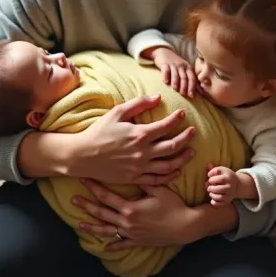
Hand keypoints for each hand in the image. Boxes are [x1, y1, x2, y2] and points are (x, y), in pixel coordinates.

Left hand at [73, 179, 194, 247]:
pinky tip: (104, 246)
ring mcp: (130, 233)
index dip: (94, 187)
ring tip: (79, 223)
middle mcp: (126, 221)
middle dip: (87, 205)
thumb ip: (143, 181)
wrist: (185, 226)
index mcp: (130, 207)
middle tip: (73, 199)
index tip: (84, 180)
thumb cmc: (173, 206)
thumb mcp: (158, 189)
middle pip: (102, 212)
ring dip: (92, 226)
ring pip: (107, 230)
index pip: (107, 196)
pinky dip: (113, 245)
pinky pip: (122, 244)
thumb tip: (131, 171)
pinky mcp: (137, 241)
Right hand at [75, 94, 194, 185]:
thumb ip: (139, 104)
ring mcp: (140, 167)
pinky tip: (176, 170)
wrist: (82, 156)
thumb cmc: (98, 132)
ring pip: (169, 165)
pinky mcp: (135, 178)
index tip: (182, 113)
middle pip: (173, 145)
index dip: (177, 119)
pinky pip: (158, 179)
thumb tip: (158, 97)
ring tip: (192, 151)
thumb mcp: (117, 113)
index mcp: (139, 134)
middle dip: (186, 137)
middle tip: (193, 132)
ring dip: (183, 158)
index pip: (166, 126)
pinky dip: (170, 176)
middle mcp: (143, 152)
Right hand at [152, 48, 196, 97]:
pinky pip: (166, 70)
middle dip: (185, 86)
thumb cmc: (176, 64)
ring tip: (175, 89)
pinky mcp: (164, 64)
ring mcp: (173, 64)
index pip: (192, 78)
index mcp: (188, 68)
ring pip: (175, 74)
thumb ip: (190, 78)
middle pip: (184, 77)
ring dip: (176, 82)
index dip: (192, 87)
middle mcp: (182, 66)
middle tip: (183, 94)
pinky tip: (165, 82)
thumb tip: (198, 91)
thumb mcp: (185, 69)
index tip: (191, 96)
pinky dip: (165, 76)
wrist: (164, 52)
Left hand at [206, 164, 238, 205]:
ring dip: (212, 195)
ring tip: (210, 192)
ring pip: (219, 197)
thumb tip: (208, 165)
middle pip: (217, 188)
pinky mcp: (228, 200)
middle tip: (209, 186)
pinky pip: (220, 204)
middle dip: (210, 187)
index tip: (209, 176)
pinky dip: (214, 202)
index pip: (216, 177)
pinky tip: (212, 199)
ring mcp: (230, 194)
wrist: (237, 185)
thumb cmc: (226, 176)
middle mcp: (230, 186)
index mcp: (228, 176)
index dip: (210, 177)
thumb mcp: (222, 170)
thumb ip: (214, 169)